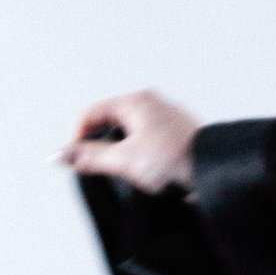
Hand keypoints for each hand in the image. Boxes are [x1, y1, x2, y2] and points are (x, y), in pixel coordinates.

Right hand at [61, 90, 200, 194]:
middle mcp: (150, 104)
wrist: (215, 172)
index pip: (91, 114)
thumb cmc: (177, 160)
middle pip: (109, 123)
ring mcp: (165, 118)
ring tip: (129, 172)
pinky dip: (141, 157)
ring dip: (122, 153)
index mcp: (135, 101)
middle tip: (103, 169)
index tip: (77, 161)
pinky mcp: (176, 136)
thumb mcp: (124, 161)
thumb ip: (90, 158)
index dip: (77, 138)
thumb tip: (60, 155)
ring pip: (129, 134)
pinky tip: (149, 173)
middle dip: (100, 146)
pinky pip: (147, 143)